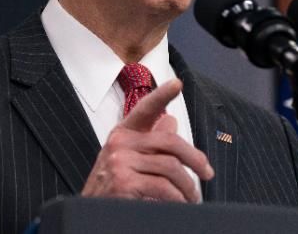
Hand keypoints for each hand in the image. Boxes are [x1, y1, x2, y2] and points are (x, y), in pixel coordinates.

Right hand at [80, 79, 213, 201]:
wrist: (90, 214)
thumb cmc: (112, 189)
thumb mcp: (129, 161)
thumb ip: (150, 143)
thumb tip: (171, 121)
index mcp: (121, 134)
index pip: (144, 110)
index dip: (161, 95)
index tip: (177, 83)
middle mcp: (118, 144)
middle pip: (169, 142)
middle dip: (195, 159)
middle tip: (207, 174)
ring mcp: (119, 162)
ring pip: (171, 167)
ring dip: (188, 187)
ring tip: (191, 198)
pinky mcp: (124, 182)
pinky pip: (164, 188)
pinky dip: (178, 199)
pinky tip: (179, 205)